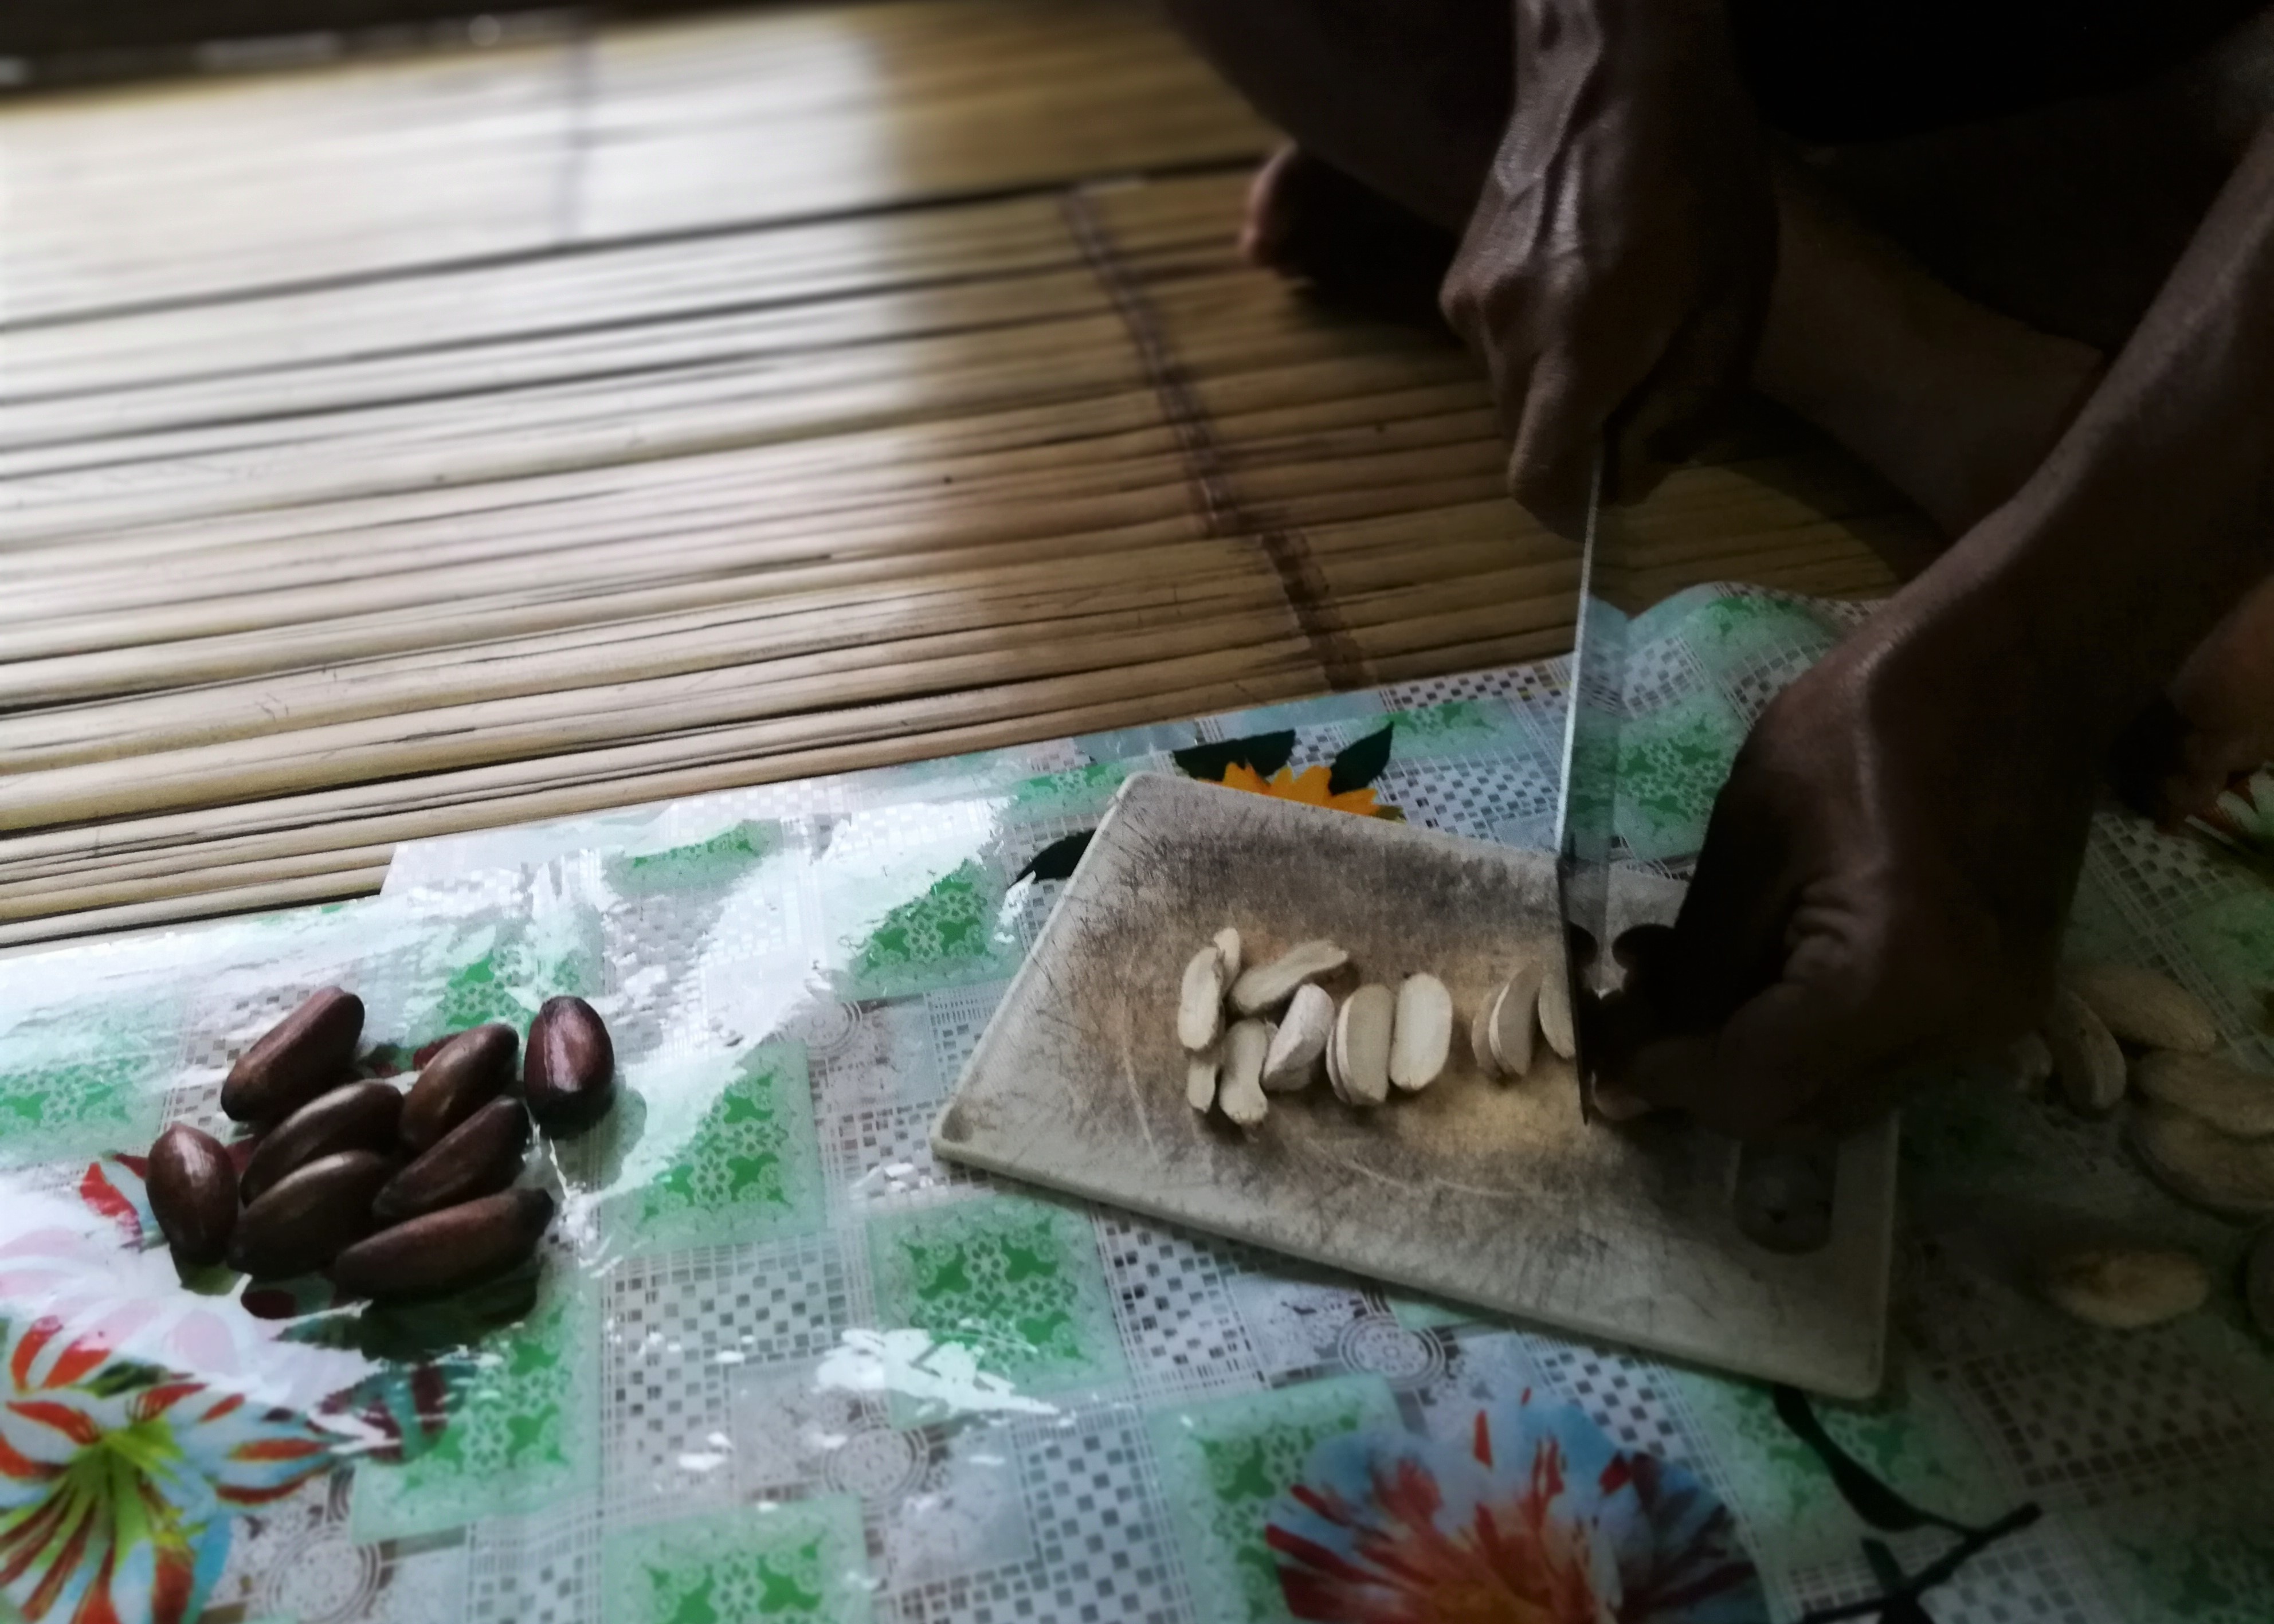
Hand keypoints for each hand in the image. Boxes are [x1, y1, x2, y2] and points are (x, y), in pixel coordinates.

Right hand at [1440, 0, 1775, 531]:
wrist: (1616, 65)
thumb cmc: (1699, 178)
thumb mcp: (1729, 305)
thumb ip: (1680, 409)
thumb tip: (1632, 480)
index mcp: (1578, 350)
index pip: (1539, 483)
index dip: (1574, 513)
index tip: (1608, 505)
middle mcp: (1505, 336)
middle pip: (1525, 441)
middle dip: (1577, 442)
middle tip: (1640, 393)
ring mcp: (1470, 302)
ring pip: (1508, 393)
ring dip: (1556, 389)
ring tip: (1616, 323)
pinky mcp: (1456, 274)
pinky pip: (1494, 345)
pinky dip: (1534, 344)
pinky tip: (1581, 286)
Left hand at [1606, 583, 2102, 1140]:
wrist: (2023, 660)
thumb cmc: (1878, 718)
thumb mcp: (1753, 831)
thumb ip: (1701, 955)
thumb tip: (1641, 1035)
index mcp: (1900, 978)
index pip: (1755, 1084)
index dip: (1665, 1079)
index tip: (1597, 1061)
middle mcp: (1961, 1029)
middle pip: (1799, 1110)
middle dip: (1702, 1073)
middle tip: (1624, 1012)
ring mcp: (1994, 1025)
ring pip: (1837, 1093)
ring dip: (1748, 1052)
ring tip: (1669, 974)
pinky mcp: (1998, 1002)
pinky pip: (1879, 1054)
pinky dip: (1804, 1031)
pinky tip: (1748, 965)